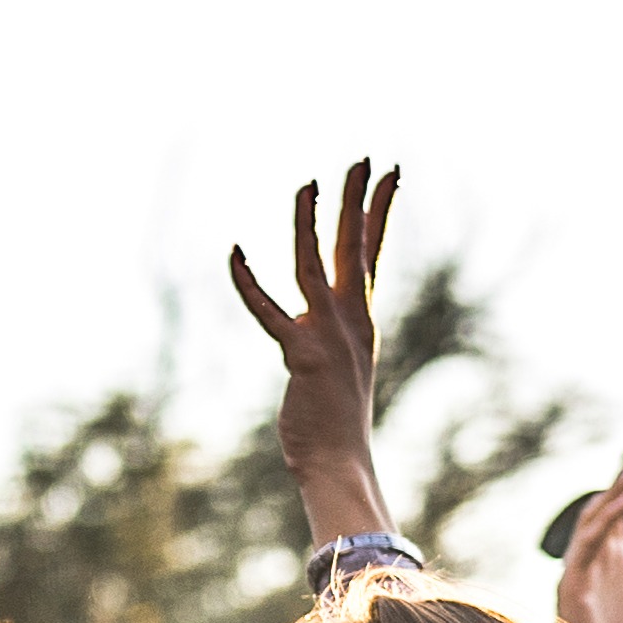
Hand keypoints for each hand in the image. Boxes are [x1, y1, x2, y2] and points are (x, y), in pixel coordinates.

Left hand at [224, 160, 402, 545]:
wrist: (339, 464)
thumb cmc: (336, 427)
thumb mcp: (342, 372)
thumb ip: (335, 342)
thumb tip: (322, 331)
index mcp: (361, 321)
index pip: (373, 253)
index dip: (379, 212)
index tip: (388, 175)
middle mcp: (352, 321)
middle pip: (356, 247)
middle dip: (359, 200)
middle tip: (363, 159)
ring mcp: (331, 336)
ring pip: (315, 265)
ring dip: (310, 222)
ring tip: (309, 183)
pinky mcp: (303, 354)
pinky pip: (271, 311)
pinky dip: (249, 283)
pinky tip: (234, 252)